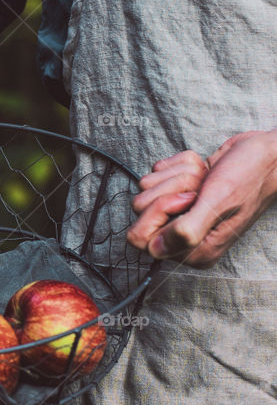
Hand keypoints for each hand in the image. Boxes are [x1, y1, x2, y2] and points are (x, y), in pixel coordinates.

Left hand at [127, 131, 276, 266]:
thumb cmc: (248, 177)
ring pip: (147, 188)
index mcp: (193, 250)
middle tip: (198, 189)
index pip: (142, 239)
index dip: (159, 213)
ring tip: (205, 179)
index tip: (188, 200)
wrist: (265, 154)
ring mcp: (179, 213)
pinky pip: (157, 173)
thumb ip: (185, 231)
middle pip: (140, 210)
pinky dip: (179, 165)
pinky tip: (203, 170)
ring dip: (178, 175)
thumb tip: (154, 249)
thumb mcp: (218, 204)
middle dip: (169, 190)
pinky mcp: (176, 191)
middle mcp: (182, 236)